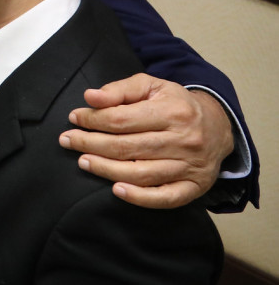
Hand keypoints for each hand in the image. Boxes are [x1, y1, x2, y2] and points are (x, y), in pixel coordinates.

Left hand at [59, 73, 233, 208]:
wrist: (217, 126)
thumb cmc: (175, 105)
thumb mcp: (152, 87)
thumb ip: (120, 89)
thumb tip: (90, 96)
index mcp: (173, 112)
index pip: (122, 119)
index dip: (93, 120)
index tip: (74, 118)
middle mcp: (184, 140)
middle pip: (127, 147)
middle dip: (91, 144)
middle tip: (68, 140)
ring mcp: (190, 166)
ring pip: (141, 173)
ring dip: (106, 170)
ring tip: (83, 161)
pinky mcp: (193, 187)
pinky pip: (165, 198)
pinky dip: (139, 197)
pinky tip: (117, 190)